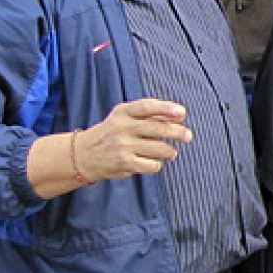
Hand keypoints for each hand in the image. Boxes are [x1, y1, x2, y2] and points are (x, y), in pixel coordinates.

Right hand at [75, 98, 192, 180]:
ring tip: (170, 152)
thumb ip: (148, 112)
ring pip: (160, 148)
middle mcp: (122, 128)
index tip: (182, 113)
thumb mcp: (123, 115)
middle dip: (178, 132)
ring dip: (170, 151)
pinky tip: (153, 162)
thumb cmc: (113, 132)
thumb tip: (179, 113)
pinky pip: (153, 165)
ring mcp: (123, 146)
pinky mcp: (125, 163)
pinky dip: (157, 164)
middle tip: (188, 136)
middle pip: (158, 128)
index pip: (146, 107)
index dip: (166, 108)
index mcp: (123, 112)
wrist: (83, 155)